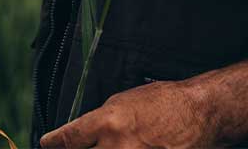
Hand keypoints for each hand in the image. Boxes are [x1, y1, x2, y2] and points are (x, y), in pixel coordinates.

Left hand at [40, 81, 216, 148]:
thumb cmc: (161, 103)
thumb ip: (96, 123)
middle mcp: (118, 147)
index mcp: (106, 124)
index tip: (47, 144)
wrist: (200, 112)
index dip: (51, 144)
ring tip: (108, 147)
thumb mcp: (120, 103)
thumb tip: (78, 138)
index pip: (66, 141)